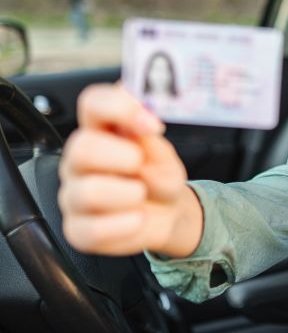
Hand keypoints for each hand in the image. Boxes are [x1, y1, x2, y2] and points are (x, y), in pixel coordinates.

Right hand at [58, 83, 202, 257]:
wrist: (167, 214)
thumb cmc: (159, 177)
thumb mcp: (164, 156)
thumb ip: (151, 140)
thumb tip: (144, 122)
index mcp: (101, 131)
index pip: (92, 103)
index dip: (118, 106)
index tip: (150, 123)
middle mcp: (80, 161)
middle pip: (81, 147)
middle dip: (121, 156)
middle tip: (141, 163)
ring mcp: (74, 195)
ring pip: (87, 192)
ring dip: (128, 194)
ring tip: (141, 194)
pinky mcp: (78, 229)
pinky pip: (93, 229)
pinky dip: (125, 225)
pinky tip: (137, 218)